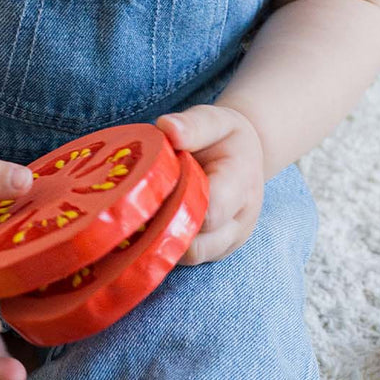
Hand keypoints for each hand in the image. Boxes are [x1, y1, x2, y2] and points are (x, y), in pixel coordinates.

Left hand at [155, 104, 264, 264]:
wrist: (247, 157)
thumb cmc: (226, 137)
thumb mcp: (216, 119)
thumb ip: (193, 125)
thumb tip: (166, 128)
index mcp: (241, 185)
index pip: (210, 212)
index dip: (175, 207)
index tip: (147, 191)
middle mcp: (240, 222)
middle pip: (197, 247)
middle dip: (162, 232)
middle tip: (132, 212)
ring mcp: (228, 242)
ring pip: (189, 259)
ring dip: (161, 242)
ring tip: (139, 219)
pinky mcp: (214, 252)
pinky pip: (186, 260)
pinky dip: (164, 247)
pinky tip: (146, 229)